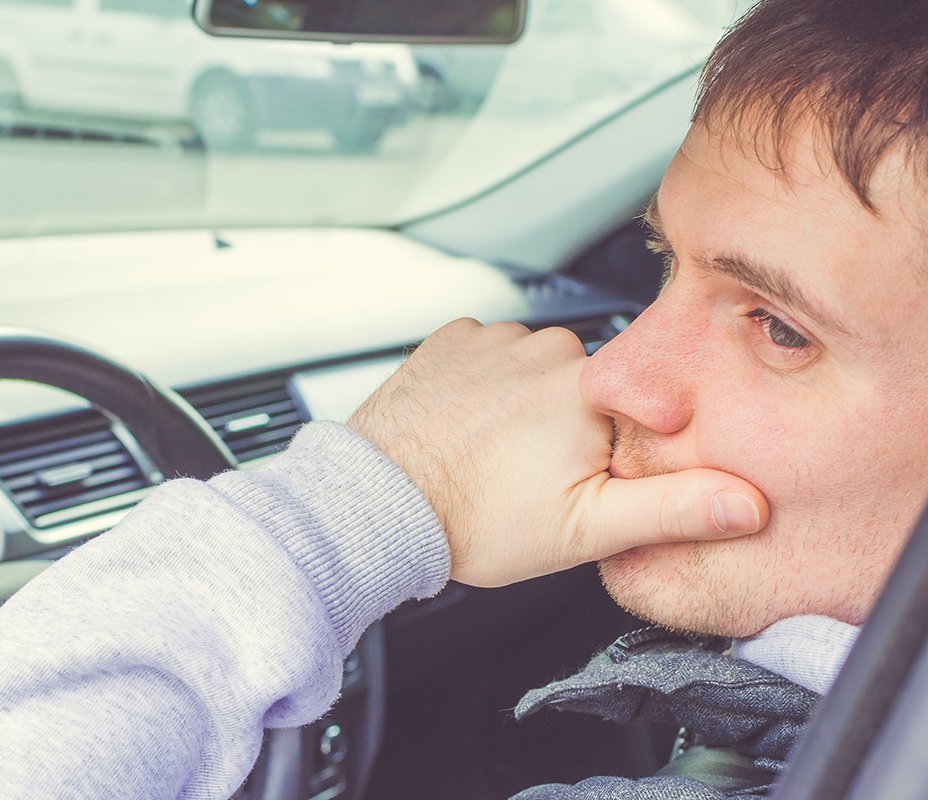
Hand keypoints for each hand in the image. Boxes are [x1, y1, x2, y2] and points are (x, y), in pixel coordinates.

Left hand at [347, 319, 768, 586]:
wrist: (381, 503)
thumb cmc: (471, 519)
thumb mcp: (587, 530)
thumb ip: (673, 509)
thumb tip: (745, 500)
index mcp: (589, 389)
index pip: (641, 404)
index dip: (619, 445)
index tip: (587, 474)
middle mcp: (544, 348)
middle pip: (589, 384)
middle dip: (574, 424)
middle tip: (538, 474)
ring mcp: (494, 338)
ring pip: (537, 367)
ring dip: (527, 401)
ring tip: (498, 453)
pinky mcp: (452, 339)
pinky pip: (488, 353)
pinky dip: (485, 382)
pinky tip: (470, 425)